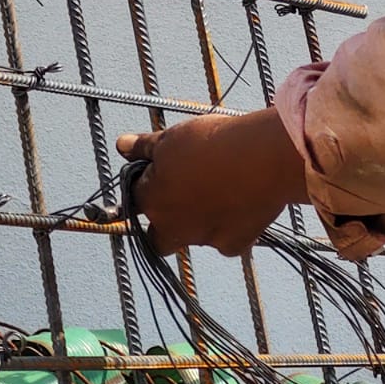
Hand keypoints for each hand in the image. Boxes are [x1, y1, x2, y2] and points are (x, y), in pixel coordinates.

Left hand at [116, 107, 307, 256]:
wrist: (262, 158)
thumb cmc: (213, 144)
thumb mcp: (171, 138)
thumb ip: (143, 147)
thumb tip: (122, 145)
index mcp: (152, 201)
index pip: (136, 199)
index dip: (148, 184)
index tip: (165, 171)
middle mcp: (173, 227)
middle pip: (158, 236)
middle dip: (167, 220)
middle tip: (187, 192)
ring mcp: (203, 239)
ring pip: (195, 235)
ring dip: (201, 220)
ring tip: (221, 188)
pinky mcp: (233, 245)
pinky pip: (226, 240)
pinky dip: (230, 226)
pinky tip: (241, 202)